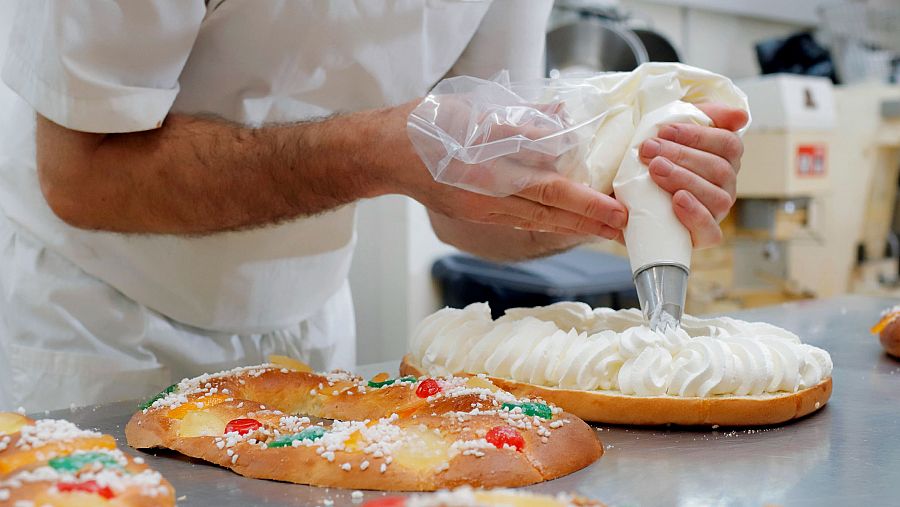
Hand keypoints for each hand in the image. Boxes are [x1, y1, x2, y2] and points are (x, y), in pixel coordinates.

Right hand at [392, 101, 626, 239]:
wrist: (384, 153)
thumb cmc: (425, 126)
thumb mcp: (472, 114)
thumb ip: (517, 122)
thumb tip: (558, 125)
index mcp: (489, 176)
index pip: (550, 192)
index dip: (586, 204)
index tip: (616, 211)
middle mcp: (488, 201)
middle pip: (549, 215)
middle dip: (589, 223)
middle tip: (623, 228)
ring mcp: (481, 211)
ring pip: (536, 221)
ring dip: (571, 225)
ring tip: (602, 228)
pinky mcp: (475, 212)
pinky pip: (518, 220)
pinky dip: (545, 221)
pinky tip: (562, 222)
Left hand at [638, 103, 748, 247]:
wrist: (627, 198)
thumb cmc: (655, 160)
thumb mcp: (673, 132)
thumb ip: (705, 116)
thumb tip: (740, 116)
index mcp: (724, 157)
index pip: (727, 143)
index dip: (698, 136)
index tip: (665, 130)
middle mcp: (726, 184)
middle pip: (719, 169)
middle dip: (682, 156)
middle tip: (650, 150)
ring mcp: (717, 210)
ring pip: (716, 197)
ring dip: (684, 180)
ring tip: (655, 170)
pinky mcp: (704, 235)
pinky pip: (711, 231)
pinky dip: (695, 215)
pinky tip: (677, 201)